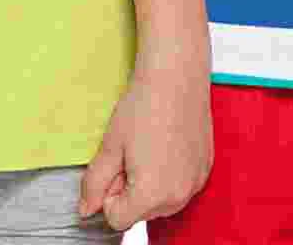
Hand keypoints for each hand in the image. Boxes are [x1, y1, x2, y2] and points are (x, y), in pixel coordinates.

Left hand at [79, 56, 212, 229]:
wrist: (177, 73)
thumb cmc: (144, 104)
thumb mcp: (110, 145)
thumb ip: (94, 184)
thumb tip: (86, 209)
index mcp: (151, 194)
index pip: (117, 218)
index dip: (110, 192)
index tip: (118, 164)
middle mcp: (178, 195)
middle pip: (141, 212)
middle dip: (132, 188)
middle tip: (135, 150)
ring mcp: (196, 181)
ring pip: (161, 201)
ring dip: (151, 182)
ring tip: (152, 145)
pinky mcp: (206, 167)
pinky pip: (180, 185)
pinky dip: (170, 172)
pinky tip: (168, 142)